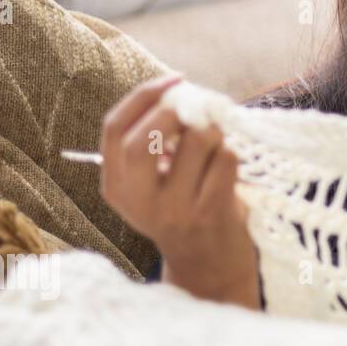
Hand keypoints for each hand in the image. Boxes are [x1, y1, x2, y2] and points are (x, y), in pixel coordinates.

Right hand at [99, 73, 260, 308]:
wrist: (209, 266)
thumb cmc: (185, 209)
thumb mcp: (154, 183)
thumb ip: (156, 143)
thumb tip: (181, 90)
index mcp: (116, 185)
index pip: (114, 127)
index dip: (144, 95)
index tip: (175, 79)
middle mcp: (137, 199)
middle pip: (146, 136)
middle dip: (176, 112)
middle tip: (197, 112)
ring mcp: (173, 209)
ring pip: (197, 140)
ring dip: (215, 132)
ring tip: (216, 148)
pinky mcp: (209, 213)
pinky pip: (226, 159)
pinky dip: (232, 153)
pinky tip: (228, 171)